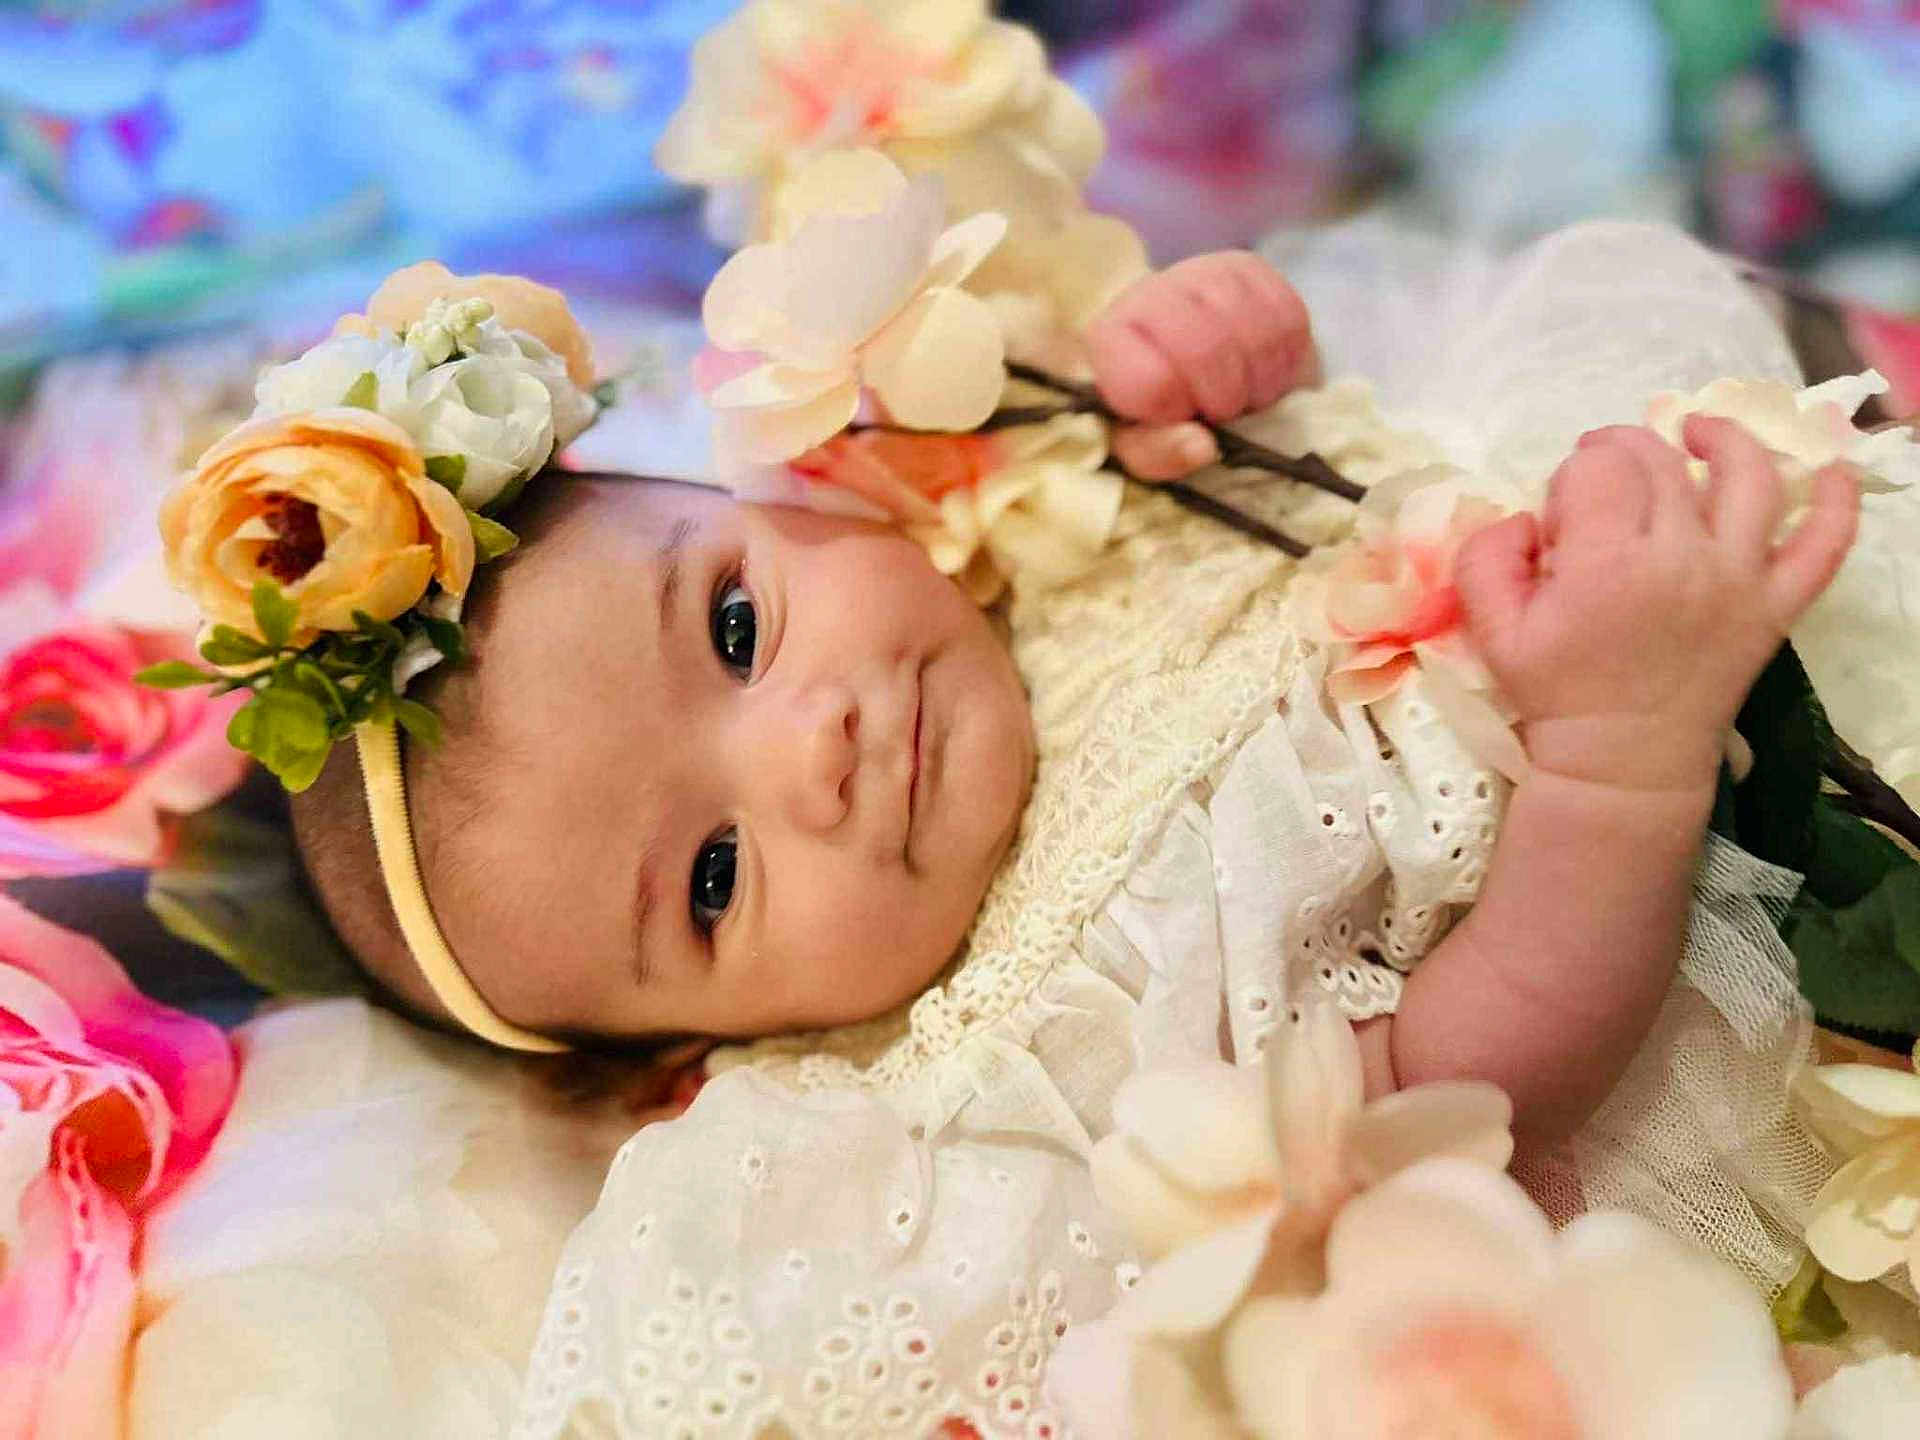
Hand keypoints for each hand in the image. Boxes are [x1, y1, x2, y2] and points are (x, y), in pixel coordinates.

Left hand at [1085, 251, 1317, 479]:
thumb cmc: (1153, 407)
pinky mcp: (1250, 268)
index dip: (1176, 409)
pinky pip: (1288, 316)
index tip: (1179, 414)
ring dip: (1261, 379)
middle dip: (1225, 396)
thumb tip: (1203, 447)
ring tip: (1245, 394)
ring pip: (1254, 328)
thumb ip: (1158, 454)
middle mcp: (1151, 293)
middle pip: (1206, 348)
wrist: (1182, 357)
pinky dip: (1287, 358)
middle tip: (1222, 411)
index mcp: (1107, 338)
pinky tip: (1266, 371)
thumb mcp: (1140, 444)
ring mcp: (1203, 273)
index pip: (1149, 380)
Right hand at [1454, 417, 1858, 792]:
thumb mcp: (1491, 630)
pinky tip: (1829, 470)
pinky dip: (1837, 501)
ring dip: (1723, 439)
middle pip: (1662, 462)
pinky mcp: (1776, 605)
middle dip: (1623, 451)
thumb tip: (1524, 516)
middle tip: (1600, 480)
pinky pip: (1823, 545)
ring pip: (1748, 477)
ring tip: (1696, 433)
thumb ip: (1486, 557)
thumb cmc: (1556, 693)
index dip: (1573, 475)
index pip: (1598, 468)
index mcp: (1606, 566)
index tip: (1561, 515)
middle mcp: (1682, 559)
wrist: (1621, 760)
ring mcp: (1739, 580)